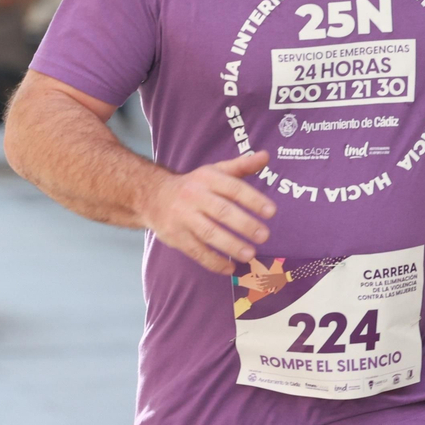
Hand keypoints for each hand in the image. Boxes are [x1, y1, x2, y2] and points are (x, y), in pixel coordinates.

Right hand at [141, 151, 277, 274]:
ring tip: (251, 255)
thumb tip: (266, 156)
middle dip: (245, 225)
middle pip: (222, 211)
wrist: (152, 196)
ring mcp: (183, 217)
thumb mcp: (214, 171)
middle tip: (265, 236)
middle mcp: (194, 196)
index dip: (253, 199)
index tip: (272, 212)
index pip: (233, 188)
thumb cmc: (193, 185)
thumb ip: (241, 166)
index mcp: (207, 178)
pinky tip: (230, 268)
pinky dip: (214, 262)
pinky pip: (197, 252)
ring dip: (231, 246)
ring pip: (209, 233)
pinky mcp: (176, 236)